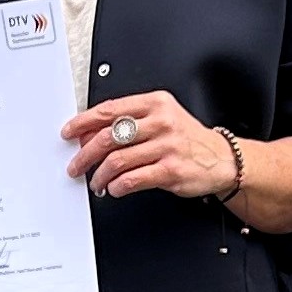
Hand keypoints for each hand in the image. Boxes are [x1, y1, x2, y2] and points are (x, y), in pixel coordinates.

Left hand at [65, 92, 236, 200]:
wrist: (222, 158)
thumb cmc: (187, 139)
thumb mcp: (161, 118)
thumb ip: (129, 122)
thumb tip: (90, 135)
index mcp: (155, 103)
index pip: (110, 110)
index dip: (84, 122)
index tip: (70, 132)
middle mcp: (161, 122)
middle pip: (109, 136)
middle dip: (86, 154)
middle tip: (76, 165)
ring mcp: (167, 146)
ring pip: (118, 160)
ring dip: (100, 175)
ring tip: (97, 182)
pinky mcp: (171, 170)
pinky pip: (133, 179)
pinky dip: (117, 186)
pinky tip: (114, 188)